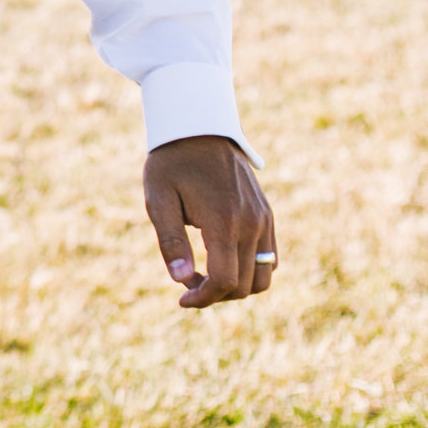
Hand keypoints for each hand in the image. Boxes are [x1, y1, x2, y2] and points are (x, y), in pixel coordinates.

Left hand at [143, 135, 275, 308]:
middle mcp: (252, 223)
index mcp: (224, 221)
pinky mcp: (267, 215)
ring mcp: (264, 219)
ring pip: (263, 277)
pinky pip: (270, 258)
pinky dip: (250, 270)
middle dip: (215, 295)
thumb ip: (170, 242)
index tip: (182, 299)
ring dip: (236, 286)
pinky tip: (222, 260)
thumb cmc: (171, 164)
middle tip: (187, 283)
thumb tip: (181, 281)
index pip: (225, 281)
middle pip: (244, 285)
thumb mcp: (158, 200)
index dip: (203, 298)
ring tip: (206, 275)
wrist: (199, 128)